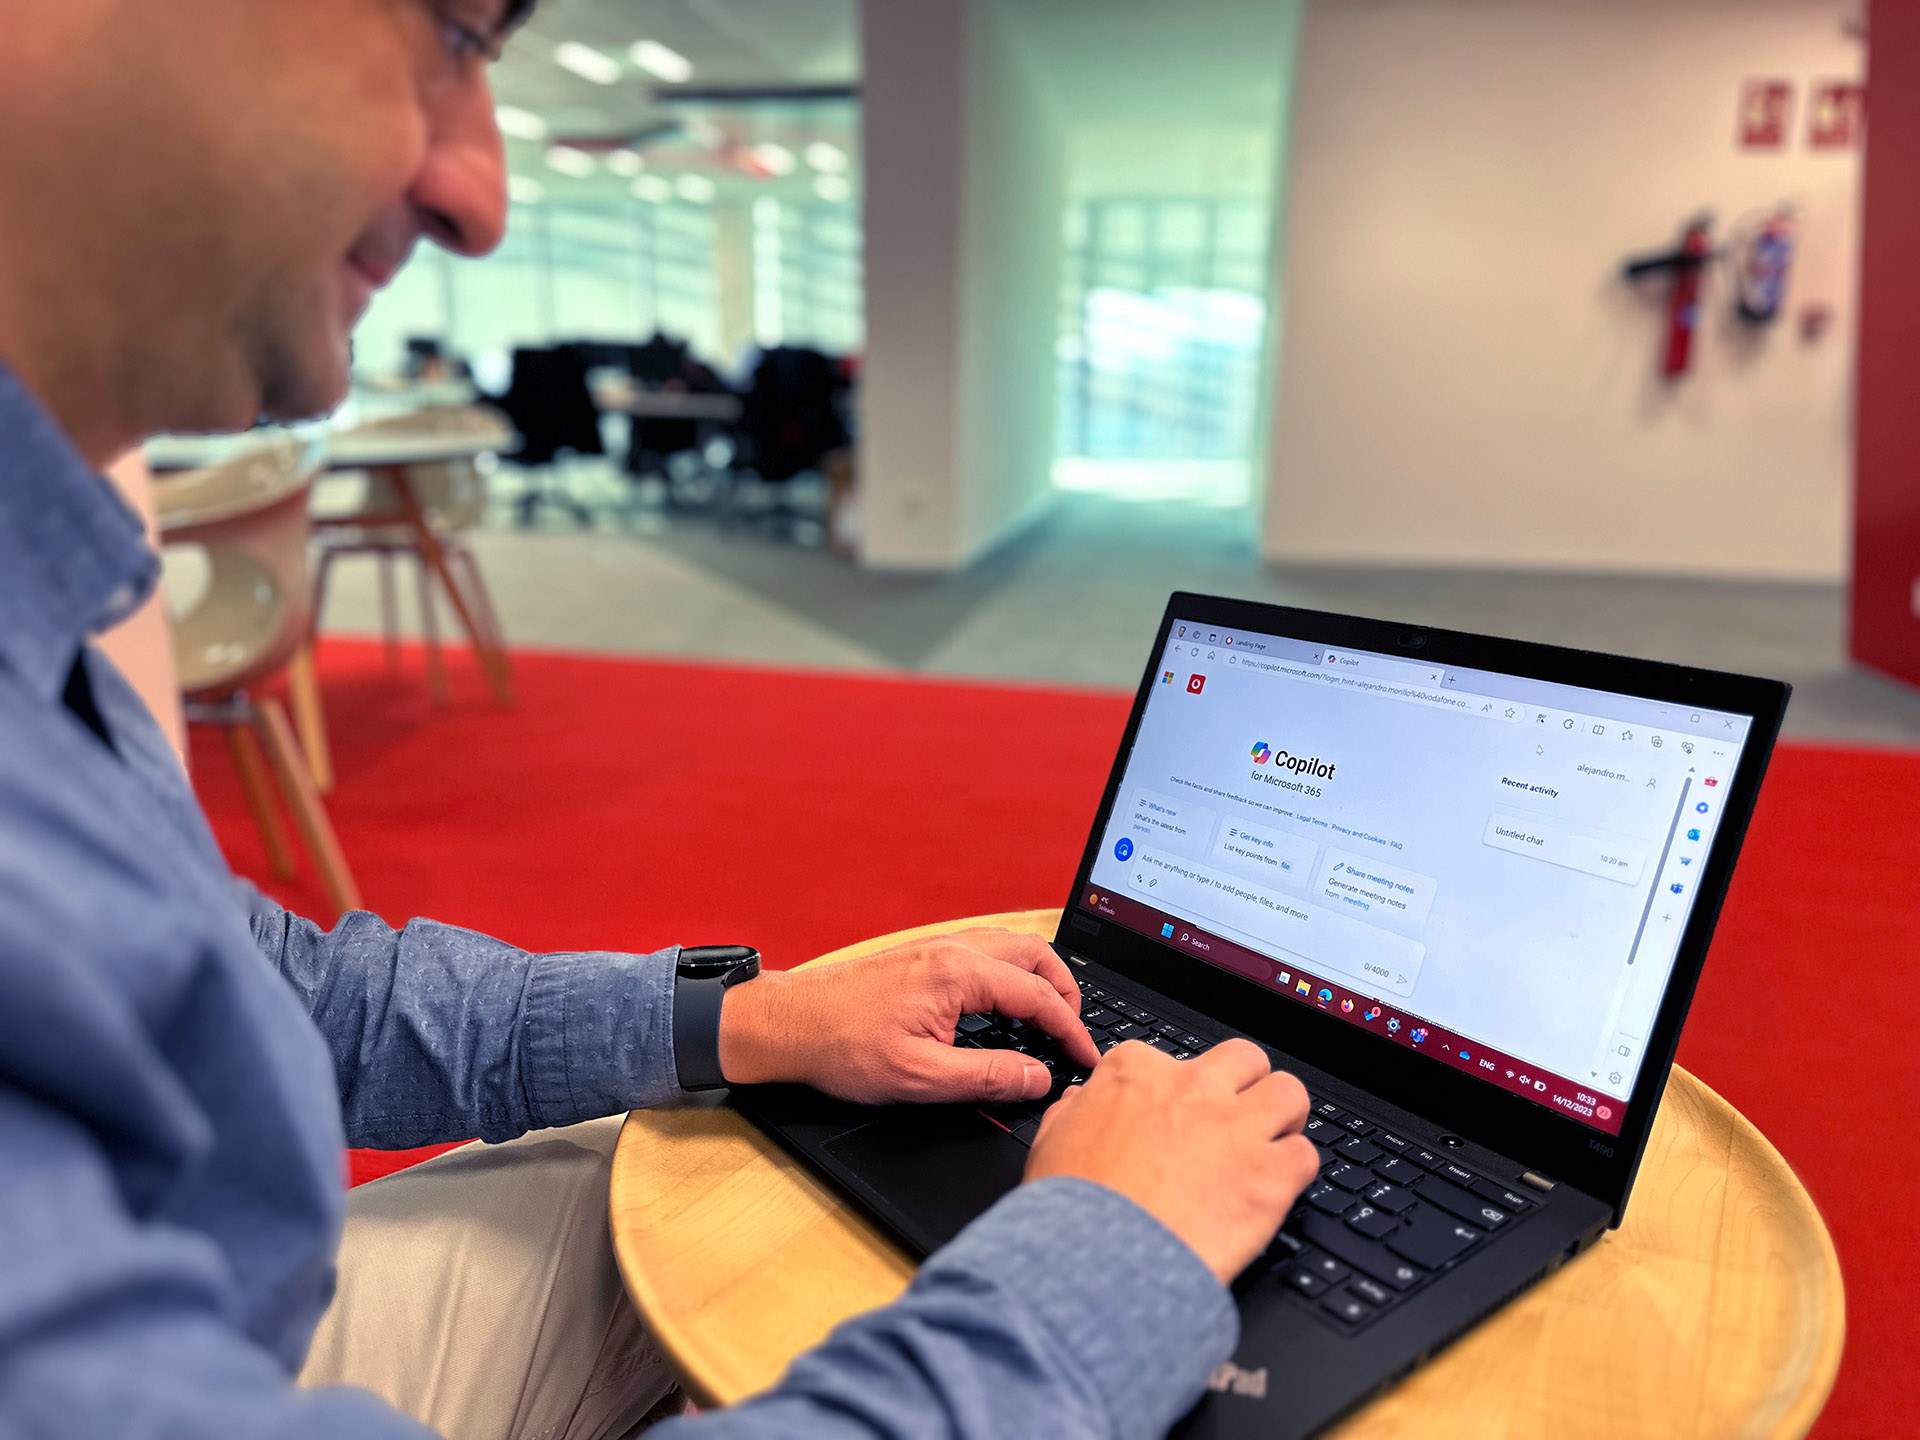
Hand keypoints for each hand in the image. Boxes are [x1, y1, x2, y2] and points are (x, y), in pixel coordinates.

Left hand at [716, 928, 1101, 1103]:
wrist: (791, 1024)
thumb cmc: (843, 1047)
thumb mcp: (921, 1077)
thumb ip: (988, 1077)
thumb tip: (1038, 1077)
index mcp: (958, 974)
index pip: (1038, 997)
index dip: (1072, 1031)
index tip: (1087, 1058)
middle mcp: (953, 948)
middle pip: (1036, 956)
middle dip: (1066, 993)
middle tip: (1076, 1035)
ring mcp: (938, 946)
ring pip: (1013, 947)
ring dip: (1041, 978)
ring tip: (1051, 1018)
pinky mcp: (925, 954)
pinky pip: (988, 950)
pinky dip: (1015, 972)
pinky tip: (1009, 1001)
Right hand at [1024, 1039, 1317, 1283]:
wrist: (1099, 1264)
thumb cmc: (1071, 1211)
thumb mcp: (1052, 1144)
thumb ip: (1074, 1112)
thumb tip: (1079, 1104)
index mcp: (1136, 1073)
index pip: (1172, 1058)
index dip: (1179, 1091)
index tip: (1178, 1114)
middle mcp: (1192, 1089)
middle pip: (1245, 1059)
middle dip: (1247, 1085)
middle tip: (1241, 1117)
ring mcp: (1235, 1128)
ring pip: (1289, 1092)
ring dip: (1285, 1117)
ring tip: (1275, 1143)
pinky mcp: (1269, 1176)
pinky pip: (1306, 1156)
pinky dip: (1296, 1172)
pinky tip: (1278, 1189)